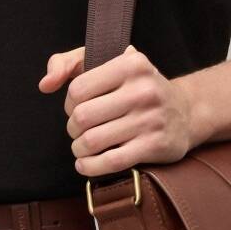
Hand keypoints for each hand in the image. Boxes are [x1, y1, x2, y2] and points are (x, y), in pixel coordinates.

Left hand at [38, 43, 197, 180]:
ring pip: (93, 141)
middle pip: (82, 117)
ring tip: (83, 147)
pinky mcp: (155, 145)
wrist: (185, 111)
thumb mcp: (109, 62)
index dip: (69, 104)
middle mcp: (143, 89)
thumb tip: (45, 84)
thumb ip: (68, 63)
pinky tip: (86, 164)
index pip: (78, 89)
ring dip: (79, 149)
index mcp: (131, 63)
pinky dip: (91, 167)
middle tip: (78, 131)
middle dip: (73, 129)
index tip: (77, 109)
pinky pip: (111, 161)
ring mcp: (151, 119)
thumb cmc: (137, 87)